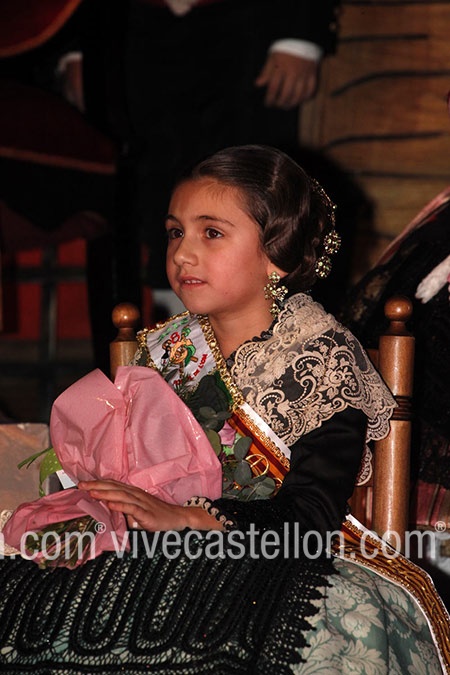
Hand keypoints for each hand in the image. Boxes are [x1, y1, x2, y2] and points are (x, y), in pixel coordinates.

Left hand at [78, 479, 222, 531]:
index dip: (98, 483)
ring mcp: (141, 503)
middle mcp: (135, 494)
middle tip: (81, 485)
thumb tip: (108, 510)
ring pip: (120, 495)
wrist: (178, 518)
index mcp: (132, 493)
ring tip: (92, 492)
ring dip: (105, 493)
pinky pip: (132, 508)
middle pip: (114, 487)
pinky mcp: (146, 513)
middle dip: (96, 486)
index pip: (112, 485)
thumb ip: (123, 509)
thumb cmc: (157, 515)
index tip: (82, 483)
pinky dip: (120, 505)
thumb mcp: (137, 511)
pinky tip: (111, 505)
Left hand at [255, 52, 318, 108]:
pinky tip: (300, 100)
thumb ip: (266, 71)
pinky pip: (310, 90)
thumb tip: (258, 84)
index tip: (267, 103)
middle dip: (280, 103)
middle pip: (286, 94)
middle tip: (277, 105)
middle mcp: (293, 72)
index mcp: (281, 68)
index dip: (269, 99)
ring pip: (298, 95)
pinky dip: (305, 97)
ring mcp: (304, 74)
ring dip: (292, 104)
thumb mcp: (272, 57)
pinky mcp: (312, 73)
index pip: (273, 88)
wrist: (302, 37)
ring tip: (286, 106)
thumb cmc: (284, 50)